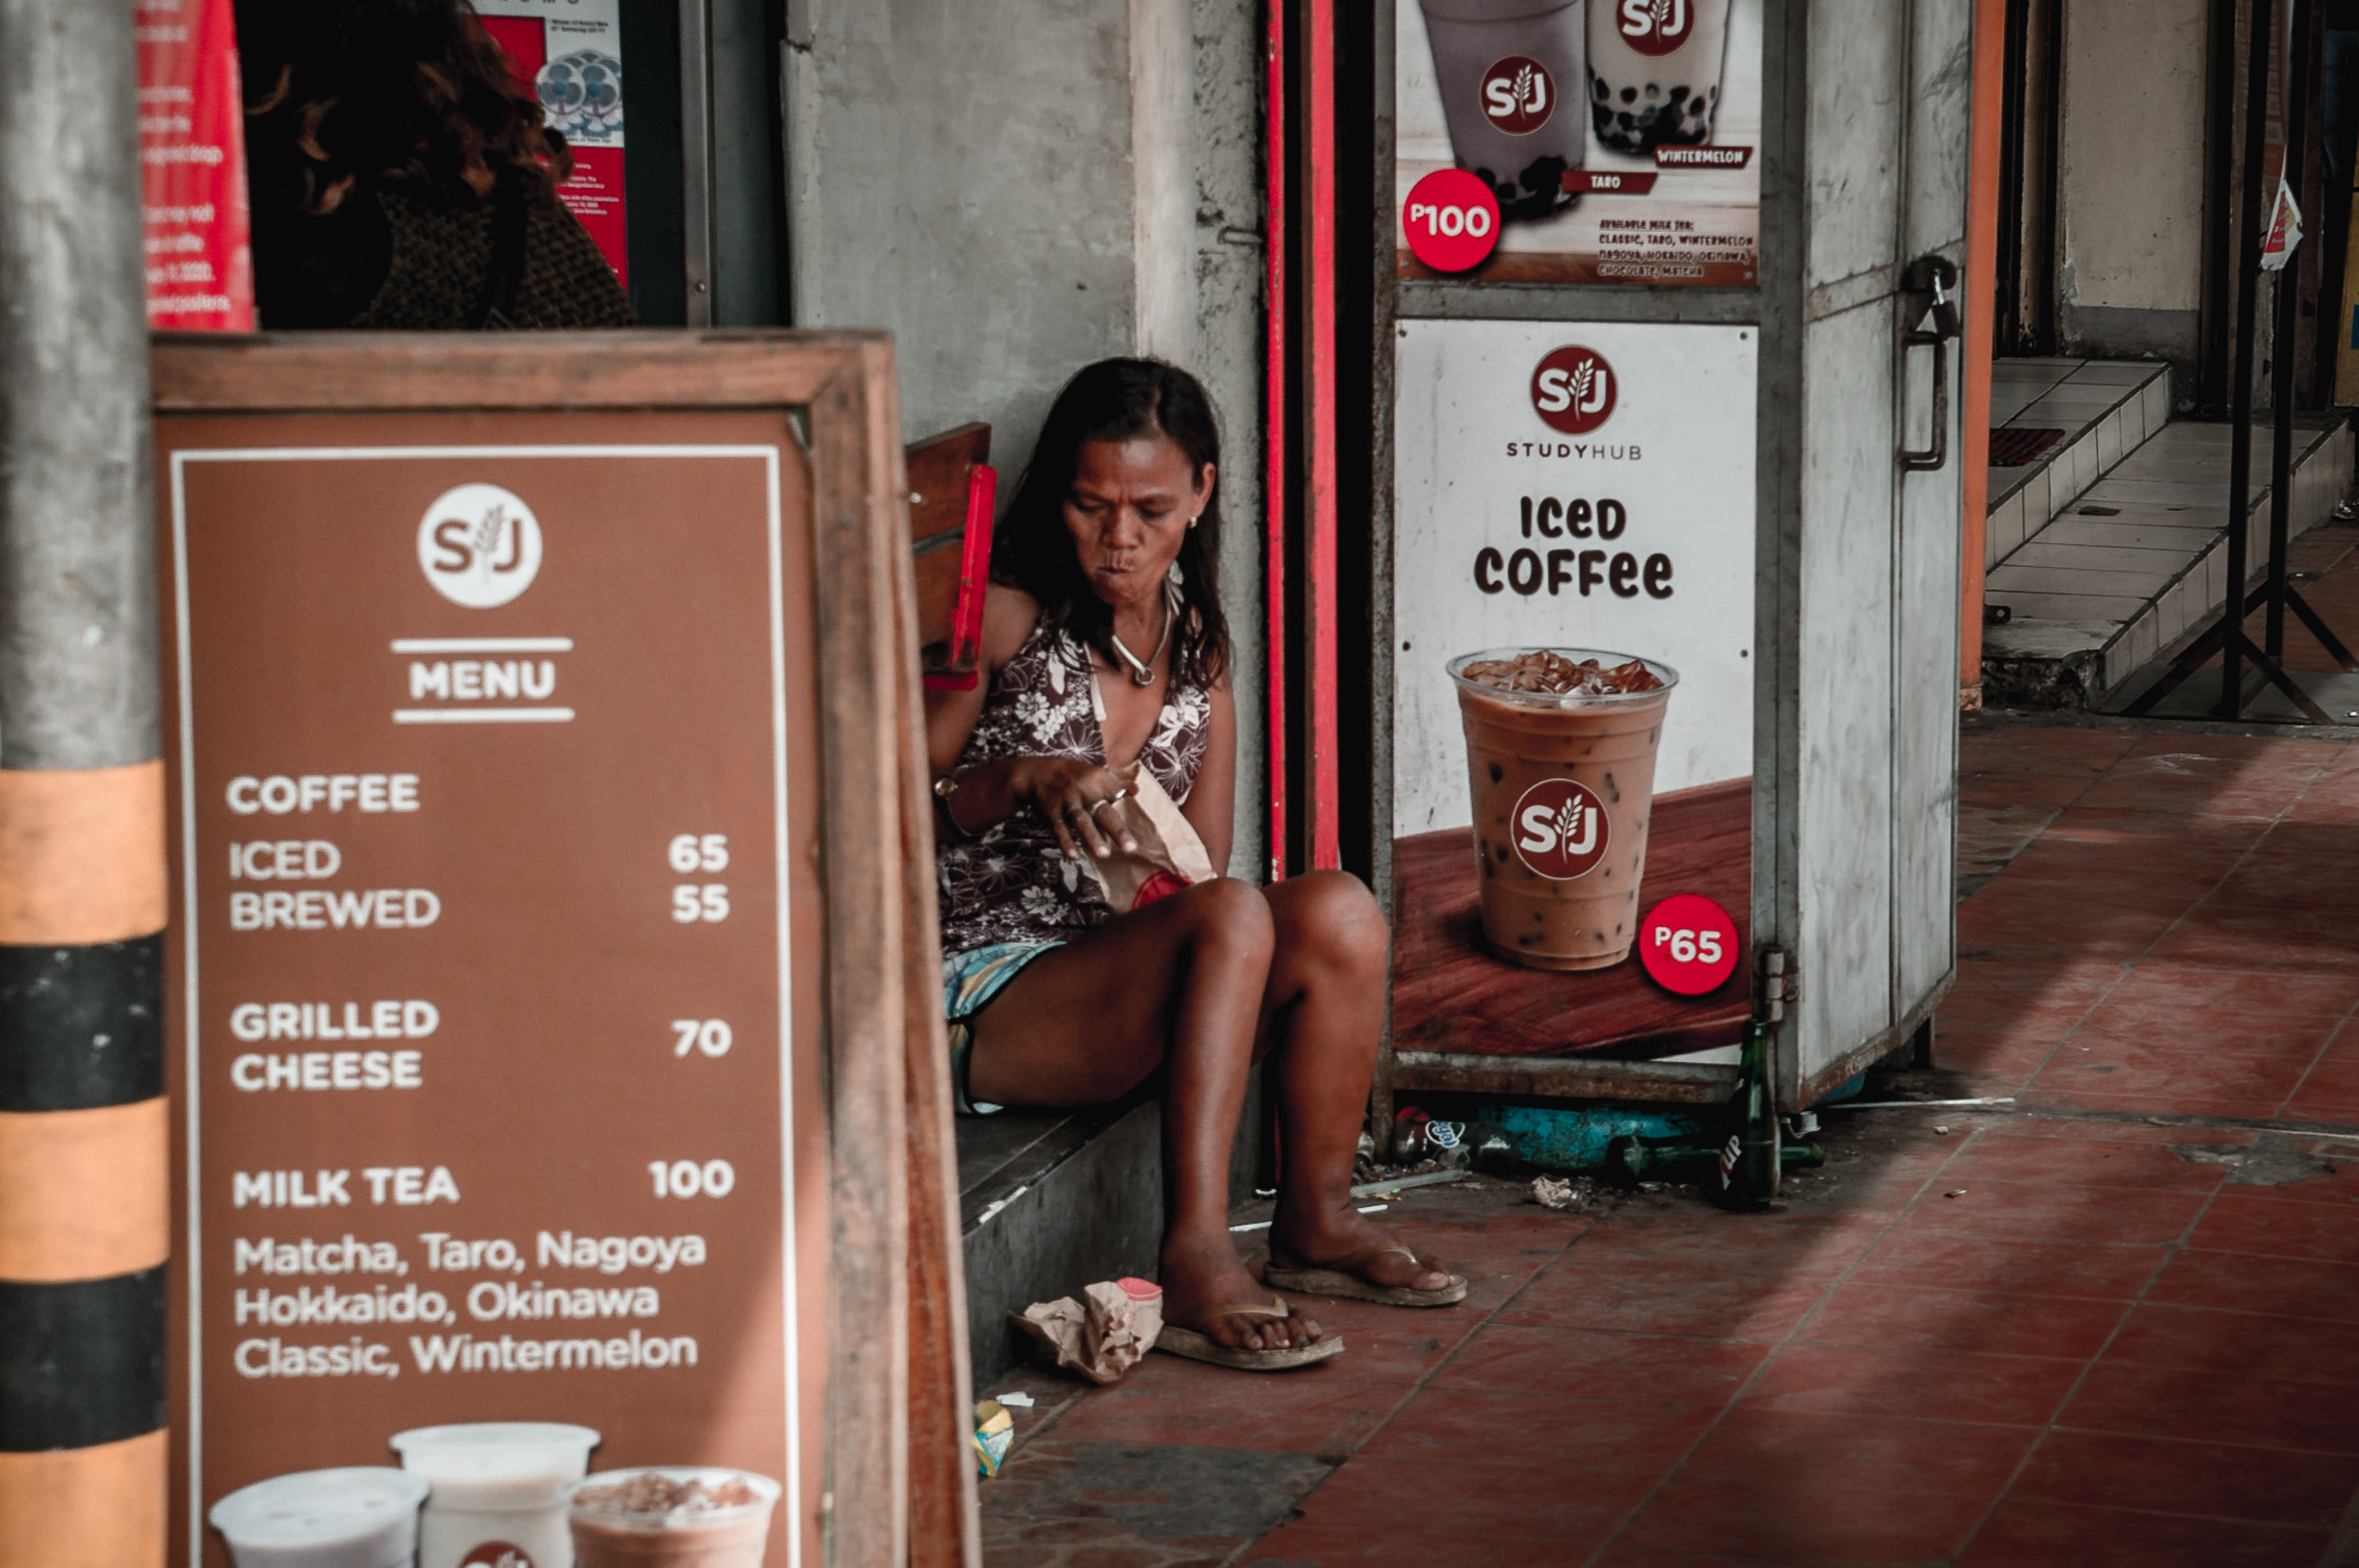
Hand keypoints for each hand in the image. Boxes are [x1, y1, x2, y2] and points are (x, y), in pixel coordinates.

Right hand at [1011, 757, 1139, 860]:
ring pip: (1082, 821)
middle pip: (1103, 811)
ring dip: (1093, 838)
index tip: (1140, 819)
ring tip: (1104, 855)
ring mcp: (1068, 802)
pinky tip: (1074, 856)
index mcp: (1098, 780)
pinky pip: (1060, 829)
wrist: (1040, 772)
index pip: (1117, 793)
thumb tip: (1137, 790)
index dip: (1125, 802)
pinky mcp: (1053, 812)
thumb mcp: (1095, 774)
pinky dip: (1066, 842)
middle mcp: (1084, 791)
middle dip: (1117, 830)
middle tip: (1131, 849)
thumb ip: (1116, 784)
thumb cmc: (1076, 776)